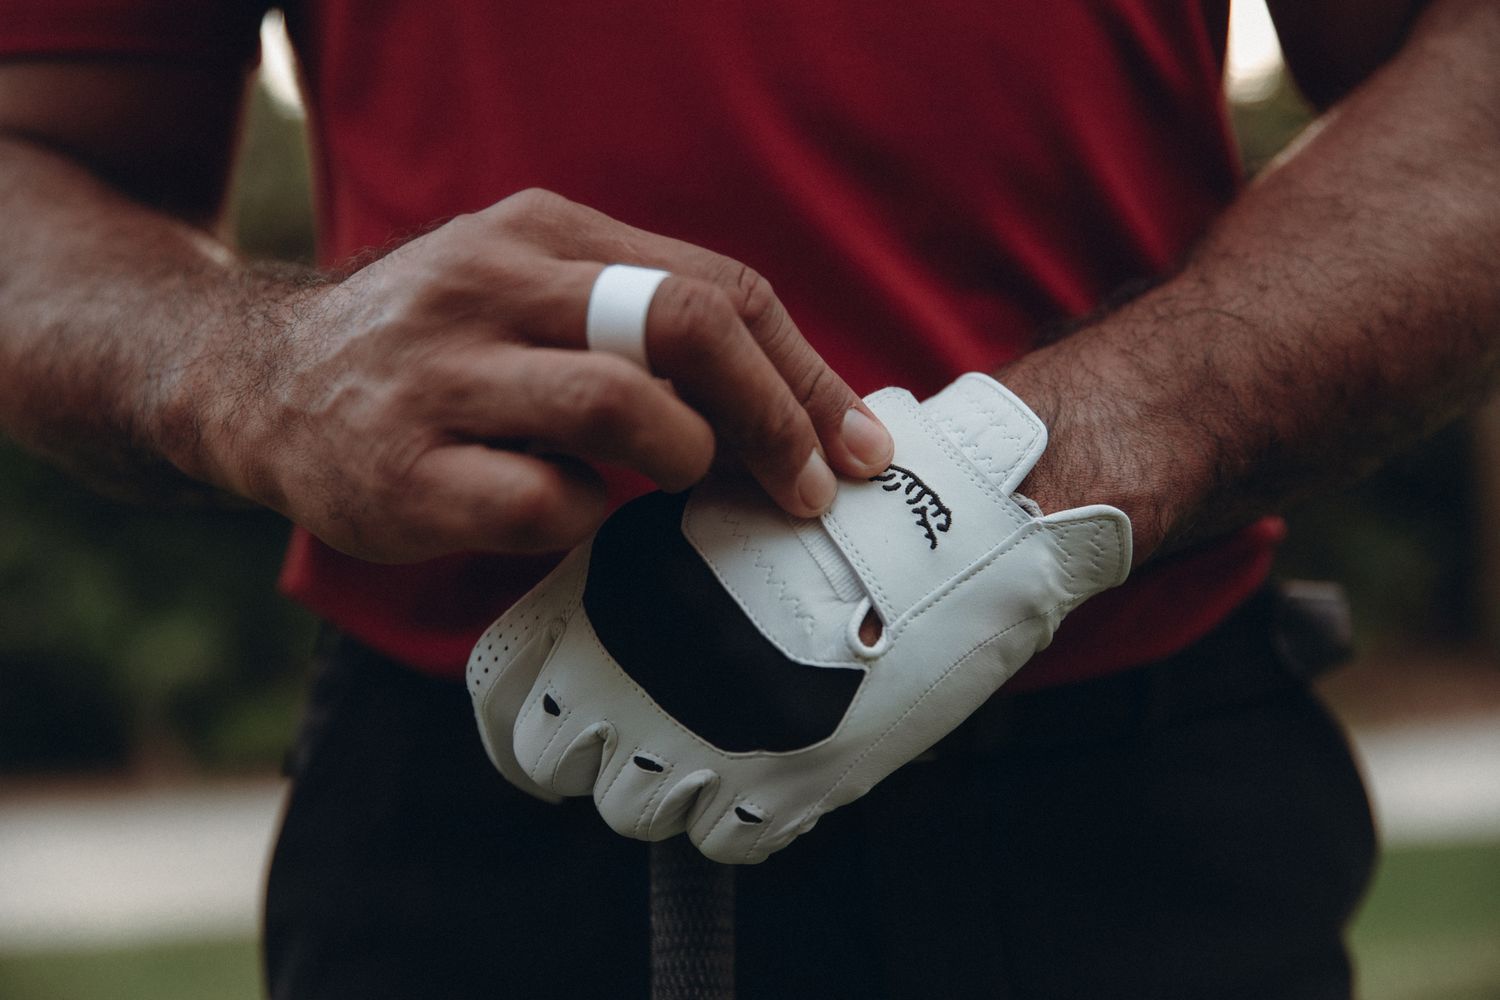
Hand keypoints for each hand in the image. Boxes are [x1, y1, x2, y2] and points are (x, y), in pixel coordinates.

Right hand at [180, 189, 893, 561]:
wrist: (255, 383)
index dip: (803, 373)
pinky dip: (585, 519)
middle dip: (776, 416)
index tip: (855, 447)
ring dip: (683, 456)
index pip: (717, 286)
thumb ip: (639, 322)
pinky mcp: (400, 473)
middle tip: (811, 488)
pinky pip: (542, 503)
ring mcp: (440, 376)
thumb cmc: (432, 351)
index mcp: (543, 231)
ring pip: (618, 406)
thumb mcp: (528, 293)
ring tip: (678, 481)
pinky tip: (569, 513)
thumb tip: (794, 408)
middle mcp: (491, 285)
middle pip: (684, 325)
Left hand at [468, 374, 1130, 862]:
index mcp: (615, 596)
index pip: (510, 694)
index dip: (517, 719)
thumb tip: (595, 622)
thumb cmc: (838, 500)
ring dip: (665, 785)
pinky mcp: (792, 787)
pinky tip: (770, 760)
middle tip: (634, 733)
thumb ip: (644, 569)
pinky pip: (724, 838)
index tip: (537, 729)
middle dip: (590, 755)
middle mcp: (646, 675)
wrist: (961, 523)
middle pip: (563, 765)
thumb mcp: (718, 504)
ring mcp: (715, 741)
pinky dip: (736, 811)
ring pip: (637, 810)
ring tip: (717, 737)